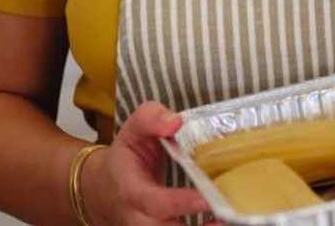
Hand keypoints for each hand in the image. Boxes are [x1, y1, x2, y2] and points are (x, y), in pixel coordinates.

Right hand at [81, 101, 212, 224]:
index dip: (180, 203)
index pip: (154, 202)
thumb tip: (176, 122)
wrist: (106, 187)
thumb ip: (151, 119)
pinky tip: (222, 222)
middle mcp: (139, 218)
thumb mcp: (133, 129)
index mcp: (132, 190)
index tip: (205, 198)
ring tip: (227, 222)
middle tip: (225, 217)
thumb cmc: (127, 156)